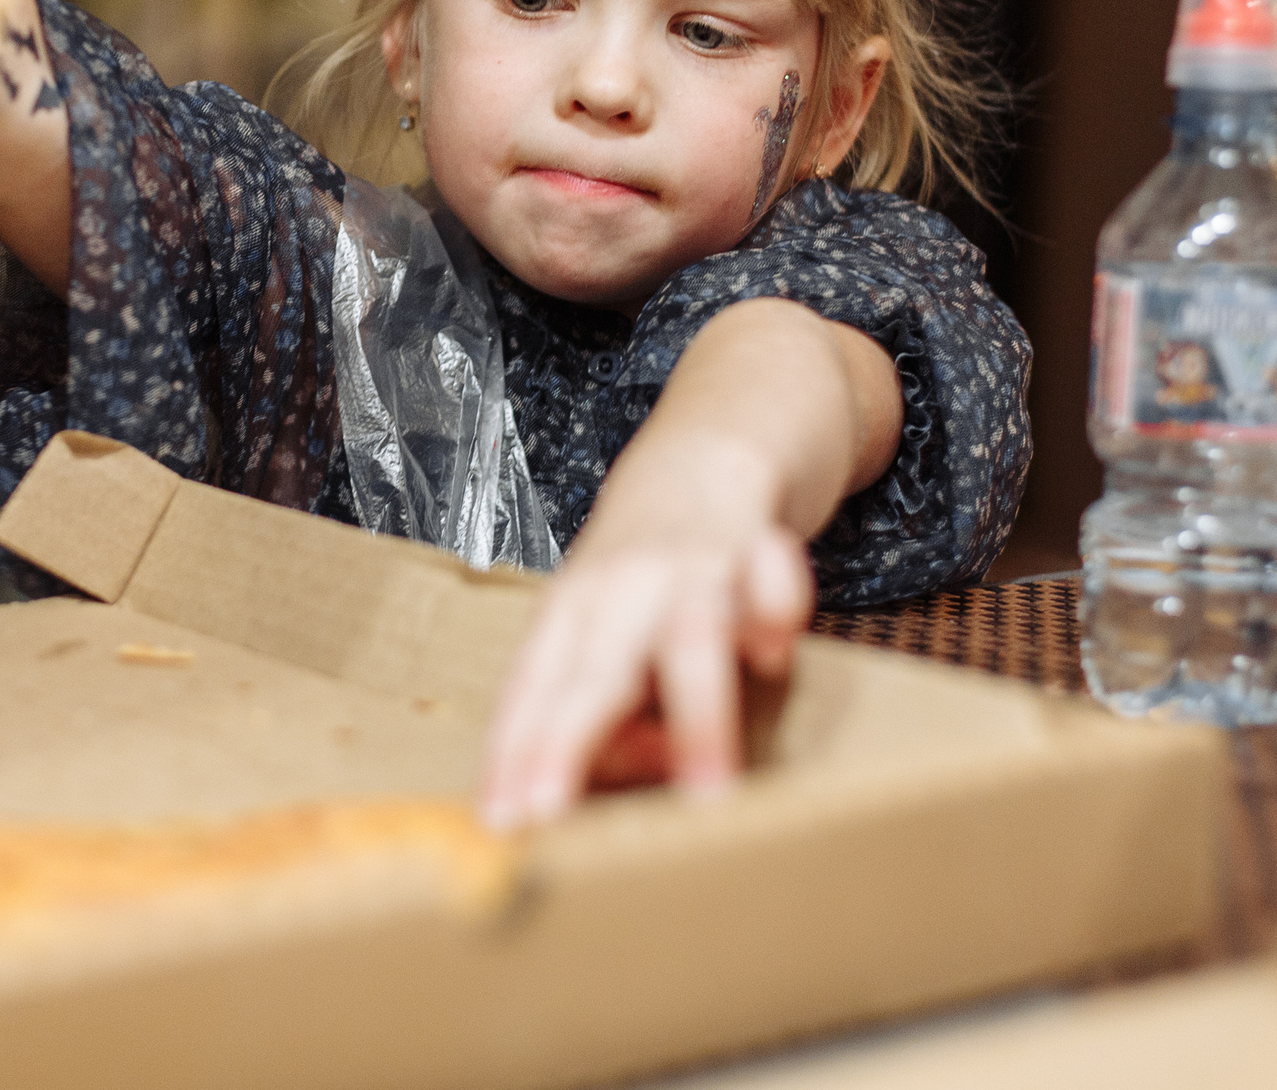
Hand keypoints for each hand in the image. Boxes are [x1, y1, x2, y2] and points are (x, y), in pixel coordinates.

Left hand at [478, 434, 813, 828]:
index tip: (502, 817)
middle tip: (550, 811)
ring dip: (698, 715)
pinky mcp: (758, 547)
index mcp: (572, 611)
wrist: (703, 458)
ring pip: (689, 638)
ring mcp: (690, 565)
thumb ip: (608, 713)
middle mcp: (622, 587)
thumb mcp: (607, 637)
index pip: (532, 687)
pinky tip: (773, 654)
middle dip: (568, 742)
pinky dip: (775, 610)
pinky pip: (770, 579)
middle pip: (592, 670)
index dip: (515, 751)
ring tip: (707, 789)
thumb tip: (611, 780)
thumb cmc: (643, 573)